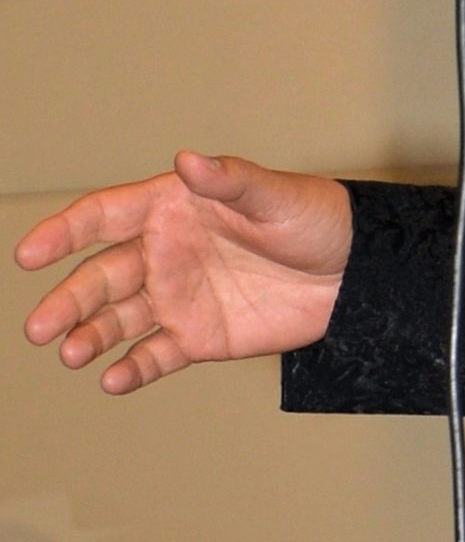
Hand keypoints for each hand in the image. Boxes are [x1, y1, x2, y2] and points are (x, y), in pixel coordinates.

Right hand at [15, 152, 352, 392]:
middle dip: (67, 300)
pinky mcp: (199, 337)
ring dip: (91, 336)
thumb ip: (229, 180)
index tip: (30, 254)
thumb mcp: (275, 195)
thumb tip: (188, 161)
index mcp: (170, 208)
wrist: (355, 271)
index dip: (64, 233)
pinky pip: (156, 355)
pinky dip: (132, 369)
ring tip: (71, 354)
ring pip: (119, 320)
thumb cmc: (314, 218)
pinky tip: (111, 380)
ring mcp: (178, 297)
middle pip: (101, 277)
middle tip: (37, 328)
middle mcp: (163, 253)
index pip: (102, 217)